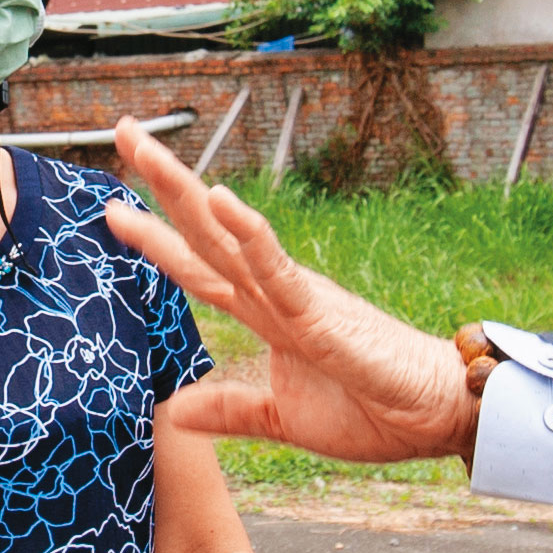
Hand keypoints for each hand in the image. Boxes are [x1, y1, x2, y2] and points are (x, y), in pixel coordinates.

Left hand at [97, 123, 477, 461]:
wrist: (438, 418)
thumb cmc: (374, 411)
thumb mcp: (282, 420)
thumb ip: (231, 410)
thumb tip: (175, 409)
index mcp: (267, 312)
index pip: (198, 266)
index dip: (156, 237)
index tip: (115, 206)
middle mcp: (275, 292)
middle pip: (205, 231)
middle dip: (162, 184)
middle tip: (124, 132)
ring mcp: (296, 297)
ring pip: (228, 237)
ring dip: (185, 192)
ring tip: (143, 151)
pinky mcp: (321, 314)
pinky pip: (278, 270)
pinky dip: (249, 235)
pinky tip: (221, 201)